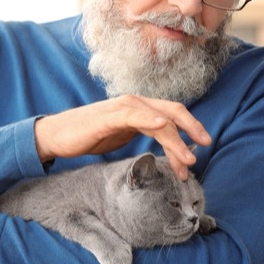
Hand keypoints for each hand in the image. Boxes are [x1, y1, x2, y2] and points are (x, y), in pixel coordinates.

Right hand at [34, 95, 210, 178]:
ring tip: (187, 160)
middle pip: (172, 112)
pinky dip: (150, 119)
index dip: (190, 128)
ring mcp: (122, 107)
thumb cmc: (88, 136)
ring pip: (158, 120)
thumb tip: (162, 149)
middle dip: (191, 129)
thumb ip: (141, 135)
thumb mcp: (122, 136)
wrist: (57, 136)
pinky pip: (134, 115)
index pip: (172, 115)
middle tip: (205, 147)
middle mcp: (134, 103)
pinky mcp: (110, 116)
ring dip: (176, 140)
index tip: (202, 146)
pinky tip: (161, 127)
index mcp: (139, 108)